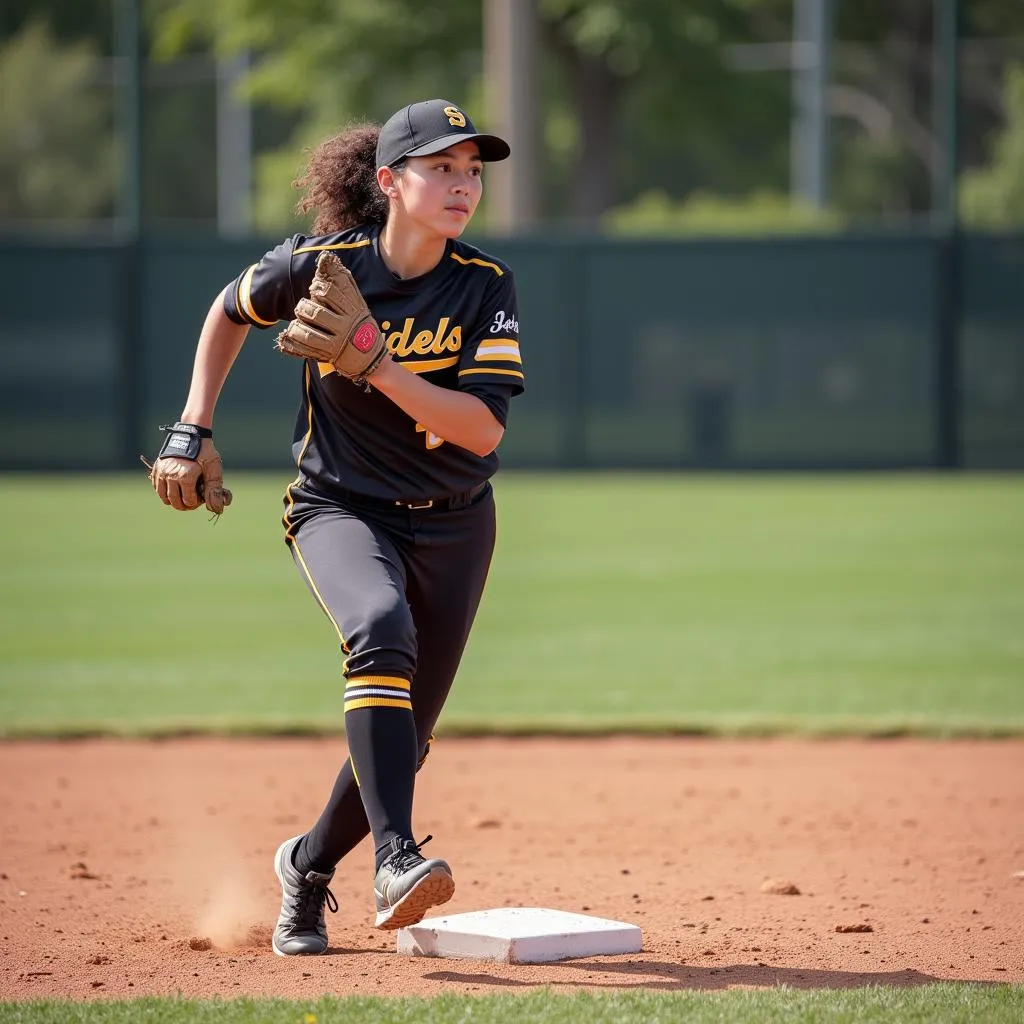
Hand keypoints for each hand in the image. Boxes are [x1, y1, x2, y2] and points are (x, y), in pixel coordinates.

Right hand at [148, 424, 231, 514]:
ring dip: (174, 500)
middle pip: (175, 502)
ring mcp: (161, 472)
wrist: (191, 434)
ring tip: (183, 495)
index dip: (197, 502)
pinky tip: (174, 488)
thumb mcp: (214, 469)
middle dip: (185, 505)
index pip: (189, 501)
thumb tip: (216, 508)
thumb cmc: (205, 452)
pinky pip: (157, 488)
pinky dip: (164, 492)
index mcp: (186, 476)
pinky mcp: (156, 468)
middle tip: (192, 500)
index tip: (202, 496)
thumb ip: (215, 490)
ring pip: (164, 497)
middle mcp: (171, 474)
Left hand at [276, 251, 387, 379]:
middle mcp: (345, 327)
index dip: (319, 288)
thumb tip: (329, 259)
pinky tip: (289, 336)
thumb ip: (346, 286)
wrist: (371, 360)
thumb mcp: (360, 306)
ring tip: (296, 322)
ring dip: (298, 326)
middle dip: (305, 307)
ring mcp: (337, 343)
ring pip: (310, 333)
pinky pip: (307, 349)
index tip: (315, 287)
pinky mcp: (329, 356)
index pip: (333, 294)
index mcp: (353, 311)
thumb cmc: (362, 328)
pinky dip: (295, 342)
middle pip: (317, 313)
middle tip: (303, 306)